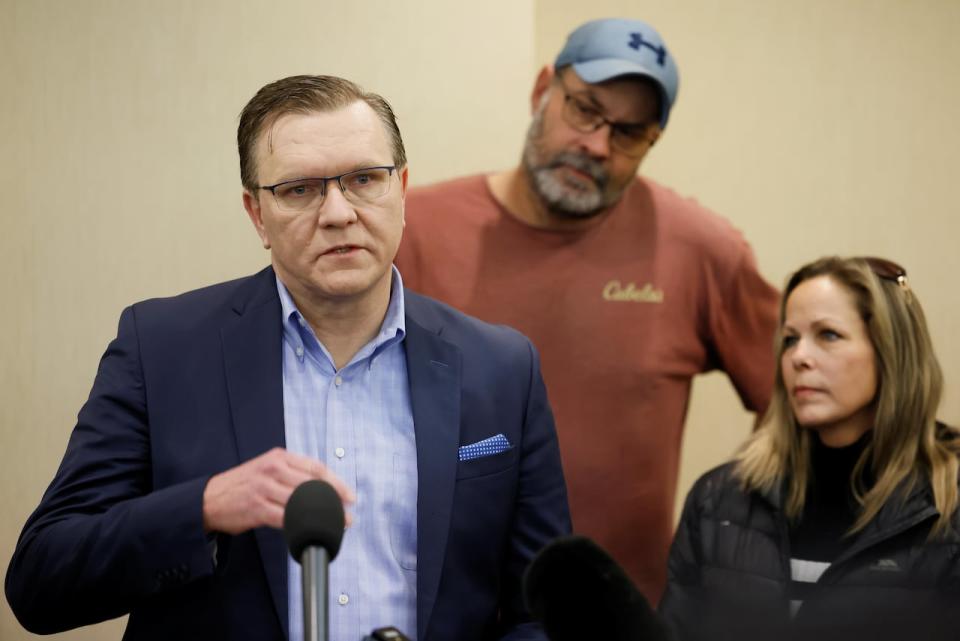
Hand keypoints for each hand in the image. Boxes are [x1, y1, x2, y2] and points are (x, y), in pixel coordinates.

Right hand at [202, 447, 354, 534]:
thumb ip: (292, 474)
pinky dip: (300, 527)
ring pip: (301, 502)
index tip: (349, 496)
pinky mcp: (257, 508)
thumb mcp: (267, 468)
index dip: (336, 483)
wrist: (209, 499)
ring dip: (321, 516)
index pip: (315, 467)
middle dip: (334, 501)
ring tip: (334, 525)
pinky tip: (309, 533)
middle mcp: (273, 469)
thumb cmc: (243, 485)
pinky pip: (285, 519)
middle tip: (346, 515)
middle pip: (313, 484)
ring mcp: (264, 488)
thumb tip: (323, 488)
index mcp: (279, 457)